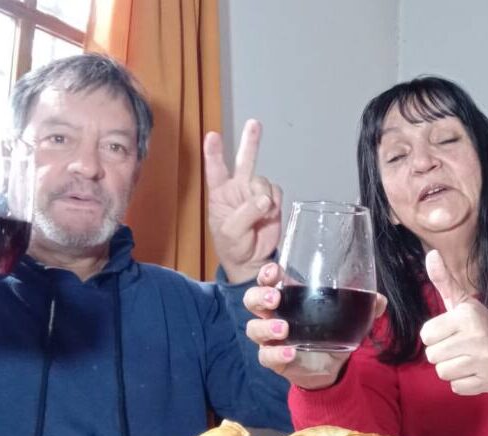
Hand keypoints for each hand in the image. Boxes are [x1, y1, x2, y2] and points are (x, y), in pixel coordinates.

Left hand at [204, 120, 281, 282]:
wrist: (252, 261)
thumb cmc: (232, 246)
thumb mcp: (230, 232)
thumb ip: (245, 213)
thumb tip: (264, 199)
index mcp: (220, 194)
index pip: (215, 169)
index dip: (214, 153)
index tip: (211, 136)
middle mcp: (237, 188)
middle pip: (244, 161)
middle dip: (250, 142)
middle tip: (254, 124)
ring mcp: (255, 193)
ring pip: (263, 181)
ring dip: (264, 196)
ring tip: (261, 214)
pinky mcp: (271, 201)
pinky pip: (276, 192)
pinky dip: (275, 203)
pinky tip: (269, 215)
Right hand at [243, 262, 386, 389]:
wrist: (329, 367)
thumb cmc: (331, 332)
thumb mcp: (348, 317)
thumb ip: (365, 306)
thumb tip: (380, 299)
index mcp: (288, 298)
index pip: (268, 280)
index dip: (266, 273)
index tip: (275, 271)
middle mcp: (273, 315)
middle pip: (252, 300)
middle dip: (260, 295)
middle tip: (275, 297)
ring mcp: (271, 338)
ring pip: (253, 328)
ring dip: (266, 326)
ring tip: (284, 328)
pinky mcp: (274, 359)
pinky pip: (266, 356)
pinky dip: (275, 354)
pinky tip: (290, 352)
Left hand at [420, 250, 487, 395]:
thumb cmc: (476, 324)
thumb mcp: (460, 302)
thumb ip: (443, 280)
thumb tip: (431, 253)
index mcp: (467, 317)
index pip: (426, 335)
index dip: (434, 334)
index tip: (449, 331)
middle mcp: (478, 338)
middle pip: (432, 356)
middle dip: (441, 352)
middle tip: (458, 345)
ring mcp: (485, 362)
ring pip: (442, 373)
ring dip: (450, 367)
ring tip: (464, 357)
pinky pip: (456, 387)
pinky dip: (462, 381)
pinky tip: (472, 370)